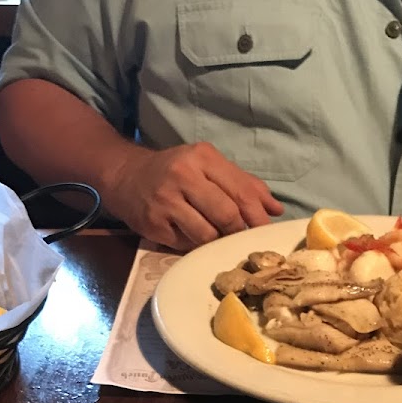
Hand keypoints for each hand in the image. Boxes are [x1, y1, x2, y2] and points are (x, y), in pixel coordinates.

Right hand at [109, 142, 282, 250]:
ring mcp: (166, 200)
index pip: (241, 191)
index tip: (266, 231)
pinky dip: (195, 245)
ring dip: (216, 241)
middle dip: (238, 232)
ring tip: (216, 238)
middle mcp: (184, 175)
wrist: (125, 176)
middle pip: (227, 214)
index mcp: (203, 157)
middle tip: (242, 239)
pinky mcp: (154, 223)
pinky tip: (191, 236)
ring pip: (207, 234)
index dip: (258, 216)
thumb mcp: (208, 166)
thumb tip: (276, 209)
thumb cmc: (175, 172)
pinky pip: (186, 244)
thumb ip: (243, 184)